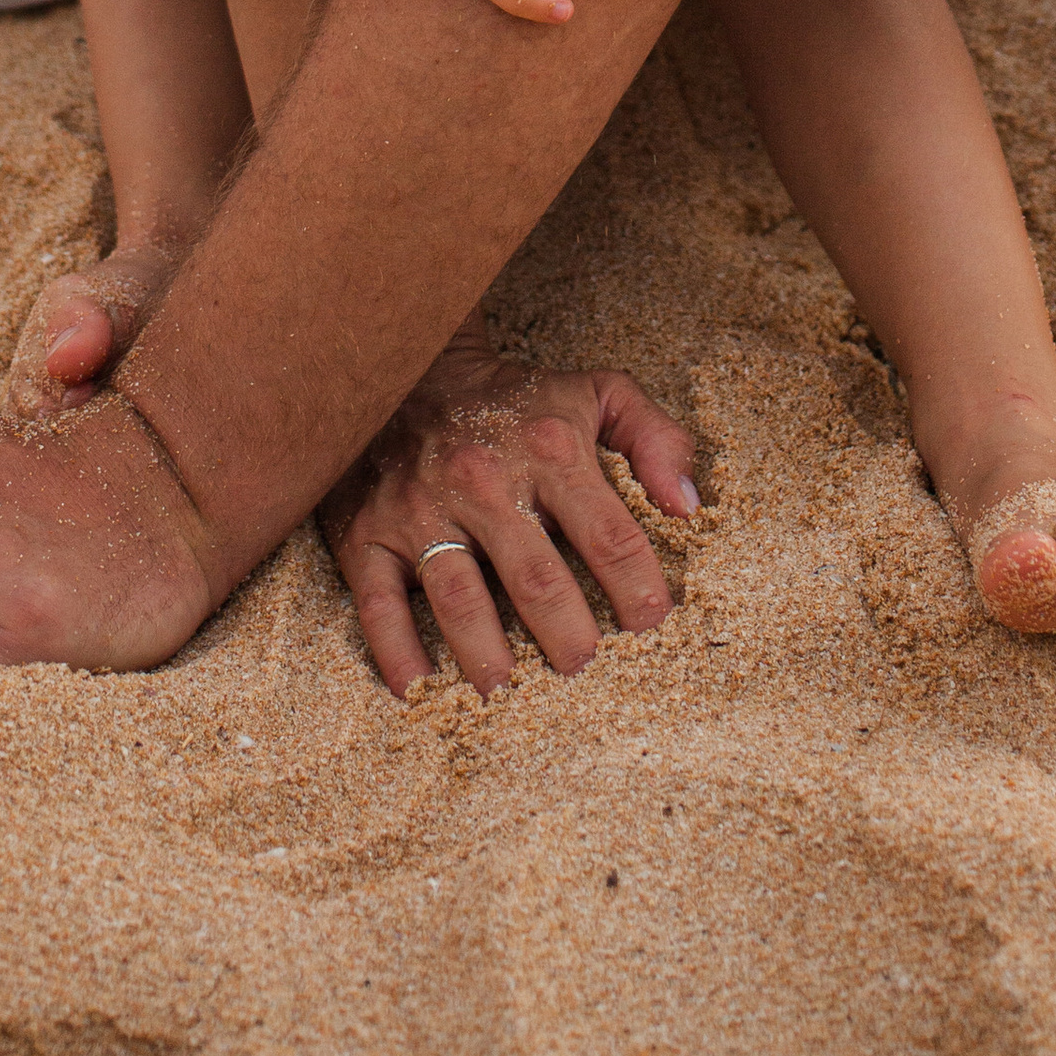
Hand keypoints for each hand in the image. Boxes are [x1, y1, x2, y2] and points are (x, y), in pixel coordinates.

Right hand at [321, 335, 698, 695]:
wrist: (407, 363)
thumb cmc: (516, 399)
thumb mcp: (596, 393)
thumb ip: (655, 438)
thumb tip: (687, 507)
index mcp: (549, 450)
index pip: (609, 537)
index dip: (638, 590)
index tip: (652, 628)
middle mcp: (485, 480)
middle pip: (537, 579)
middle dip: (567, 636)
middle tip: (584, 670)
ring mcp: (421, 508)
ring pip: (460, 598)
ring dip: (488, 656)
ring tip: (509, 692)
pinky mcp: (367, 532)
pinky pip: (378, 603)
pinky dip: (398, 653)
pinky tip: (421, 689)